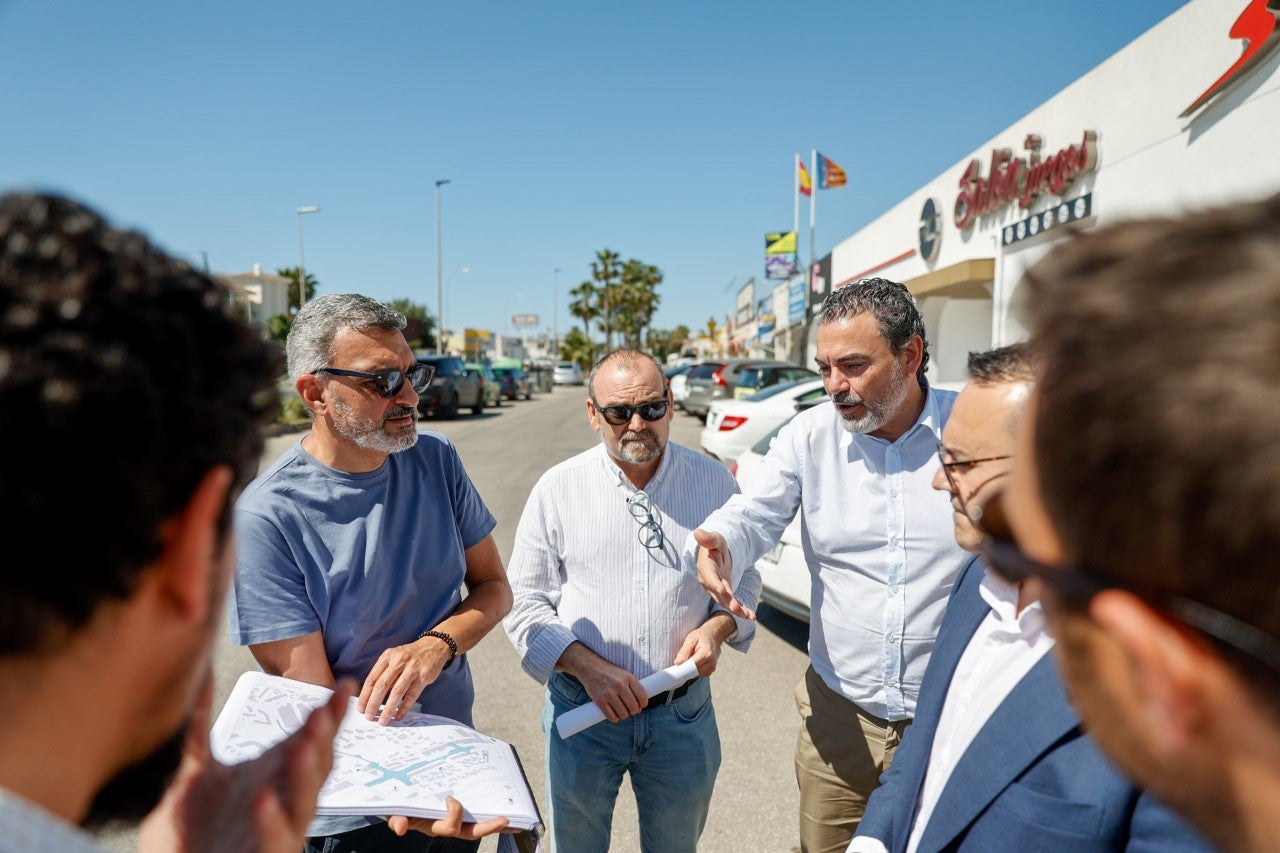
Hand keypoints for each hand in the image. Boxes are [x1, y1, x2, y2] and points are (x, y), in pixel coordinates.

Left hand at [139, 672, 352, 852]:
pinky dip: (273, 820)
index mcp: (274, 773)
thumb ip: (199, 724)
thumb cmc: (191, 824)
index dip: (330, 713)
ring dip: (306, 773)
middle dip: (322, 739)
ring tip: (301, 745)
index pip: (312, 738)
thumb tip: (198, 671)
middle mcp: (283, 798)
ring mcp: (278, 828)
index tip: (344, 683)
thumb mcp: (195, 768)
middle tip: (322, 713)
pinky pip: (277, 839)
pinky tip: (264, 798)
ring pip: (306, 801)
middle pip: (317, 765)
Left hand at [358, 634, 451, 724]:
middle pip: (382, 685)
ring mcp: (412, 668)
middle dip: (373, 703)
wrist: (434, 646)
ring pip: (397, 692)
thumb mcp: (394, 657)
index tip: (361, 708)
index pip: (372, 678)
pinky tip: (398, 716)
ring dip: (388, 709)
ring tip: (383, 720)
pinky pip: (412, 695)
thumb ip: (383, 672)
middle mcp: (399, 661)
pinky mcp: (424, 676)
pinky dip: (404, 708)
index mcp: (387, 656)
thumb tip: (370, 696)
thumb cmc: (410, 655)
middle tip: (369, 716)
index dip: (365, 695)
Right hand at [387, 795, 510, 839]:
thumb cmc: (402, 806)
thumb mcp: (397, 813)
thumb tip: (400, 828)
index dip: (455, 814)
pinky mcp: (462, 814)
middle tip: (505, 820)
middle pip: (471, 833)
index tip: (451, 797)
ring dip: (495, 825)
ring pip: (478, 827)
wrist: (402, 800)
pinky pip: (479, 819)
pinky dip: (492, 820)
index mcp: (434, 826)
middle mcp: (448, 826)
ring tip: (515, 821)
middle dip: (488, 828)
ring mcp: (456, 821)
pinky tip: (508, 815)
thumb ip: (398, 820)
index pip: (451, 827)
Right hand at [576, 657, 646, 722]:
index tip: (640, 705)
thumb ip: (633, 687)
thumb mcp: (624, 674)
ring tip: (621, 711)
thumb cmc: (610, 673)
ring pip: (623, 714)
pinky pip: (612, 717)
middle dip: (634, 711)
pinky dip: (615, 718)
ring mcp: (609, 693)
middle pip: (634, 707)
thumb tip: (640, 705)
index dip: (643, 704)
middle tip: (630, 709)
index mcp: (628, 678)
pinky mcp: (600, 701)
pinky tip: (614, 714)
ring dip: (624, 715)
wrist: (590, 668)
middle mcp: (620, 685)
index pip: (642, 696)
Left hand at [674, 622, 725, 676]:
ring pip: (697, 675)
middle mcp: (711, 662)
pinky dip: (694, 671)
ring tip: (688, 660)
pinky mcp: (711, 670)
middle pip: (694, 672)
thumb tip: (677, 663)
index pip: (692, 665)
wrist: (712, 636)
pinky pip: (700, 674)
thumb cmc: (701, 636)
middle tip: (679, 663)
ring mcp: (712, 667)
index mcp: (706, 653)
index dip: (683, 668)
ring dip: (690, 670)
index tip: (676, 667)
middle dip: (685, 669)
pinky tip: (693, 663)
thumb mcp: (691, 639)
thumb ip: (684, 651)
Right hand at [693, 528, 755, 619]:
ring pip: (725, 601)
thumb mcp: (714, 539)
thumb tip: (698, 533)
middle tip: (736, 608)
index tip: (722, 590)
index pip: (709, 577)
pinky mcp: (725, 593)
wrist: (714, 553)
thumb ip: (708, 538)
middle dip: (727, 601)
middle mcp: (709, 581)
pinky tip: (751, 616)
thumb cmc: (714, 545)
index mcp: (706, 568)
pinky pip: (733, 602)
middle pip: (718, 593)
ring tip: (748, 616)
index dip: (715, 584)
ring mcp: (717, 589)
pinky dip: (742, 609)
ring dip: (736, 609)